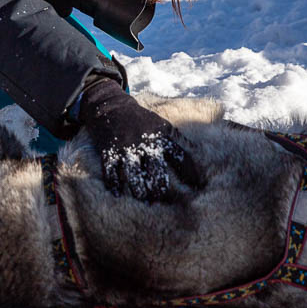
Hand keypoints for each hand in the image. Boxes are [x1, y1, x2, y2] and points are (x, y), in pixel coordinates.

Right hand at [78, 78, 199, 201]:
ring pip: (134, 175)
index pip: (180, 157)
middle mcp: (145, 142)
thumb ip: (175, 140)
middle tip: (163, 201)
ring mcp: (126, 148)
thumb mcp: (160, 124)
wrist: (111, 106)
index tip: (198, 188)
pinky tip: (118, 194)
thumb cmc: (140, 119)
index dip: (190, 174)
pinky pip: (111, 172)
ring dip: (140, 191)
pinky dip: (114, 184)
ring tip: (145, 201)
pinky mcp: (109, 151)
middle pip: (156, 171)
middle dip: (160, 189)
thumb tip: (195, 157)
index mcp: (161, 135)